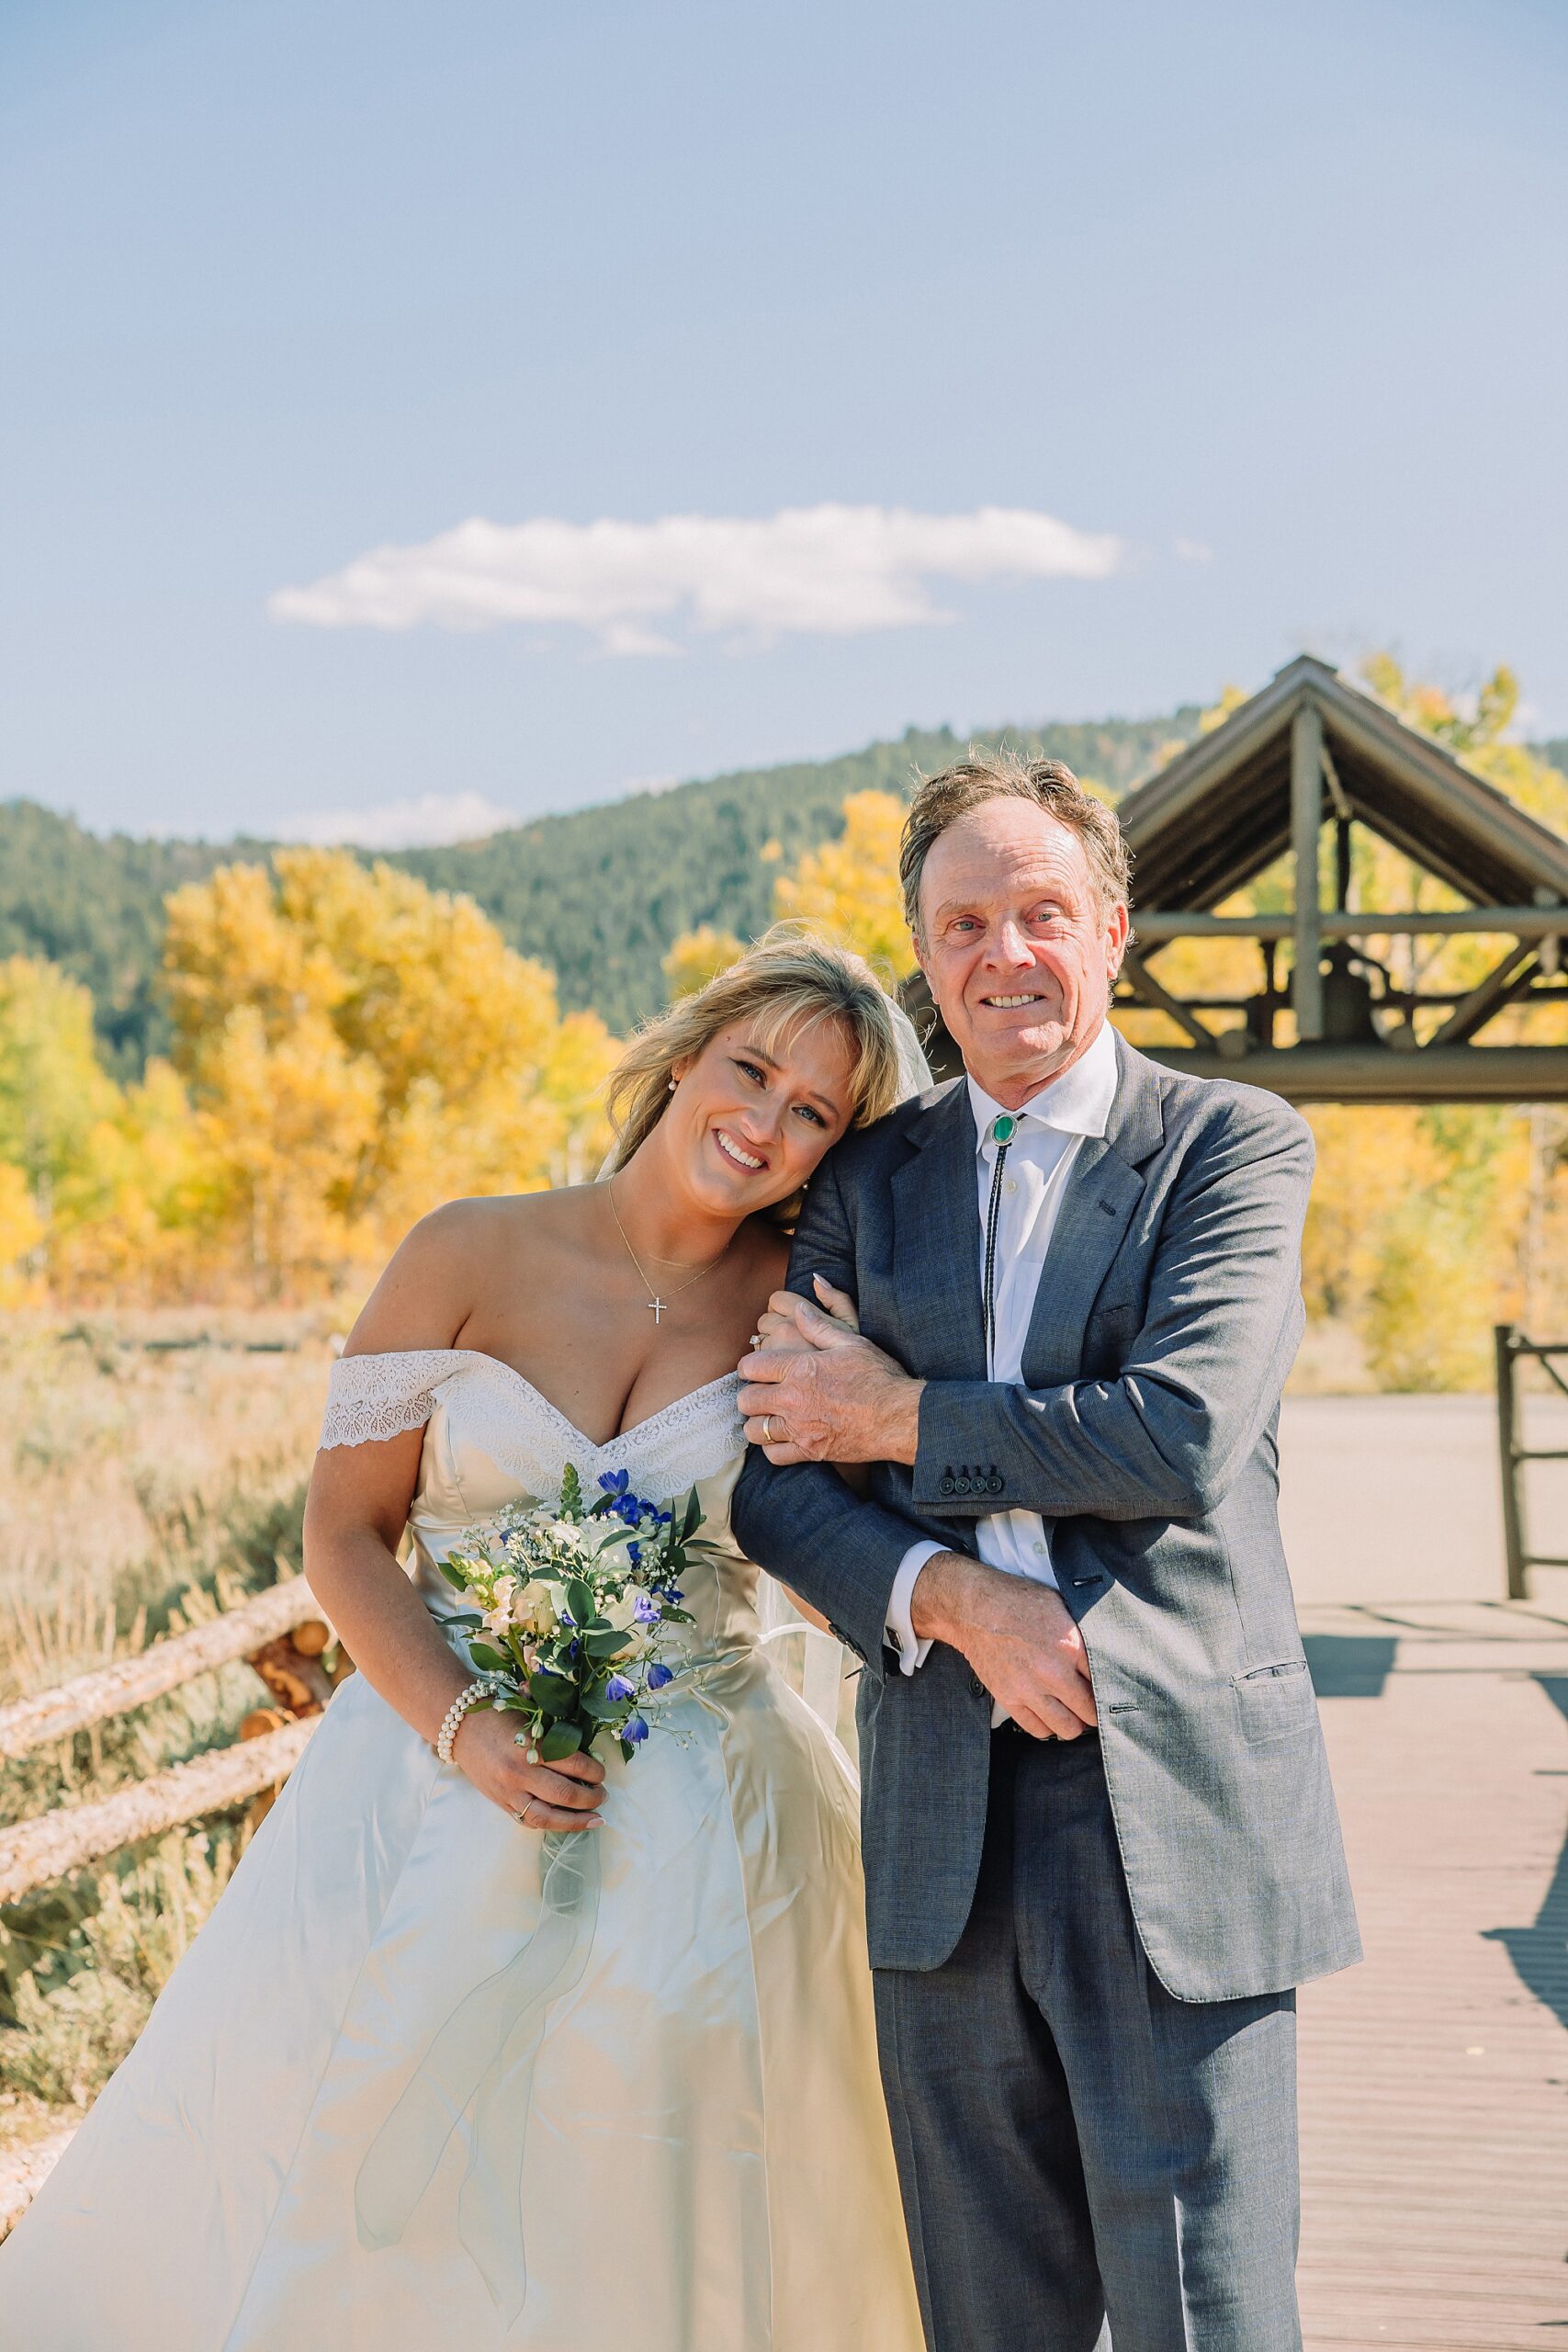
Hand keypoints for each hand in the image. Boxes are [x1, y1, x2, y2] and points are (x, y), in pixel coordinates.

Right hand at [454, 1703, 606, 1830]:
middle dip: (591, 1797)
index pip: (573, 1764)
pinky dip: (552, 1824)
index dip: (595, 1771)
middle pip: (565, 1794)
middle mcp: (520, 1772)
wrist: (460, 1728)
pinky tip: (568, 1823)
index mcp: (530, 1745)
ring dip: (576, 1821)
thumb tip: (590, 1742)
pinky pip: (530, 1821)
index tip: (602, 1773)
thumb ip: (557, 1726)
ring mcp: (509, 1792)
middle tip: (603, 1795)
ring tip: (595, 1819)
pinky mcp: (501, 1804)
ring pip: (548, 1817)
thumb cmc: (499, 1715)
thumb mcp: (530, 1713)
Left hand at [738, 1287, 922, 1465]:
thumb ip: (818, 1325)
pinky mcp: (810, 1451)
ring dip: (757, 1422)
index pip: (750, 1366)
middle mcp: (793, 1399)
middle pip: (747, 1400)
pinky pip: (774, 1455)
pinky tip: (781, 1438)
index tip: (754, 1369)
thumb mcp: (850, 1341)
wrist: (898, 1417)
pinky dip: (772, 1448)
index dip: (748, 1366)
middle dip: (749, 1394)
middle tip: (760, 1392)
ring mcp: (800, 1428)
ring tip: (768, 1416)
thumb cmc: (878, 1376)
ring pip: (756, 1429)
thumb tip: (798, 1308)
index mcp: (799, 1368)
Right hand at [912, 1553, 1097, 1740]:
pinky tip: (1050, 1713)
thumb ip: (1082, 1635)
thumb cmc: (1018, 1602)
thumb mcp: (1061, 1607)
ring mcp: (1029, 1688)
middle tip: (1094, 1705)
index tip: (1111, 1692)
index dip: (1110, 1688)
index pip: (1105, 1683)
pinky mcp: (1008, 1698)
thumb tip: (1104, 1654)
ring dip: (1074, 1723)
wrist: (974, 1607)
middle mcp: (1053, 1672)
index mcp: (1071, 1645)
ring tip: (1073, 1713)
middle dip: (1095, 1711)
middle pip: (1090, 1712)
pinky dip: (1047, 1726)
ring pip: (1067, 1728)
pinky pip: (1037, 1729)